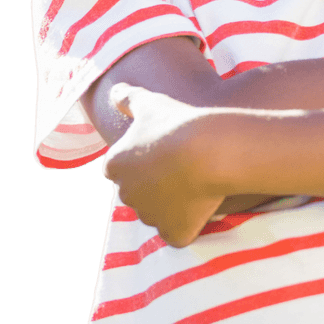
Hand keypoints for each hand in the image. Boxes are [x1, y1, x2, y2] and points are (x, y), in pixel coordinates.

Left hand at [103, 83, 227, 246]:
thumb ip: (127, 97)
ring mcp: (150, 217)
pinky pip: (178, 232)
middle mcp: (125, 195)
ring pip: (159, 214)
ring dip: (172, 204)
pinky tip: (201, 204)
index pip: (124, 168)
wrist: (210, 150)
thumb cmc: (177, 123)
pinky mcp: (174, 233)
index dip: (147, 159)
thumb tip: (114, 90)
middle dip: (156, 184)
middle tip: (183, 165)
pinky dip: (188, 224)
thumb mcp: (150, 102)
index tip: (167, 150)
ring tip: (196, 181)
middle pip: (140, 193)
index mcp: (113, 166)